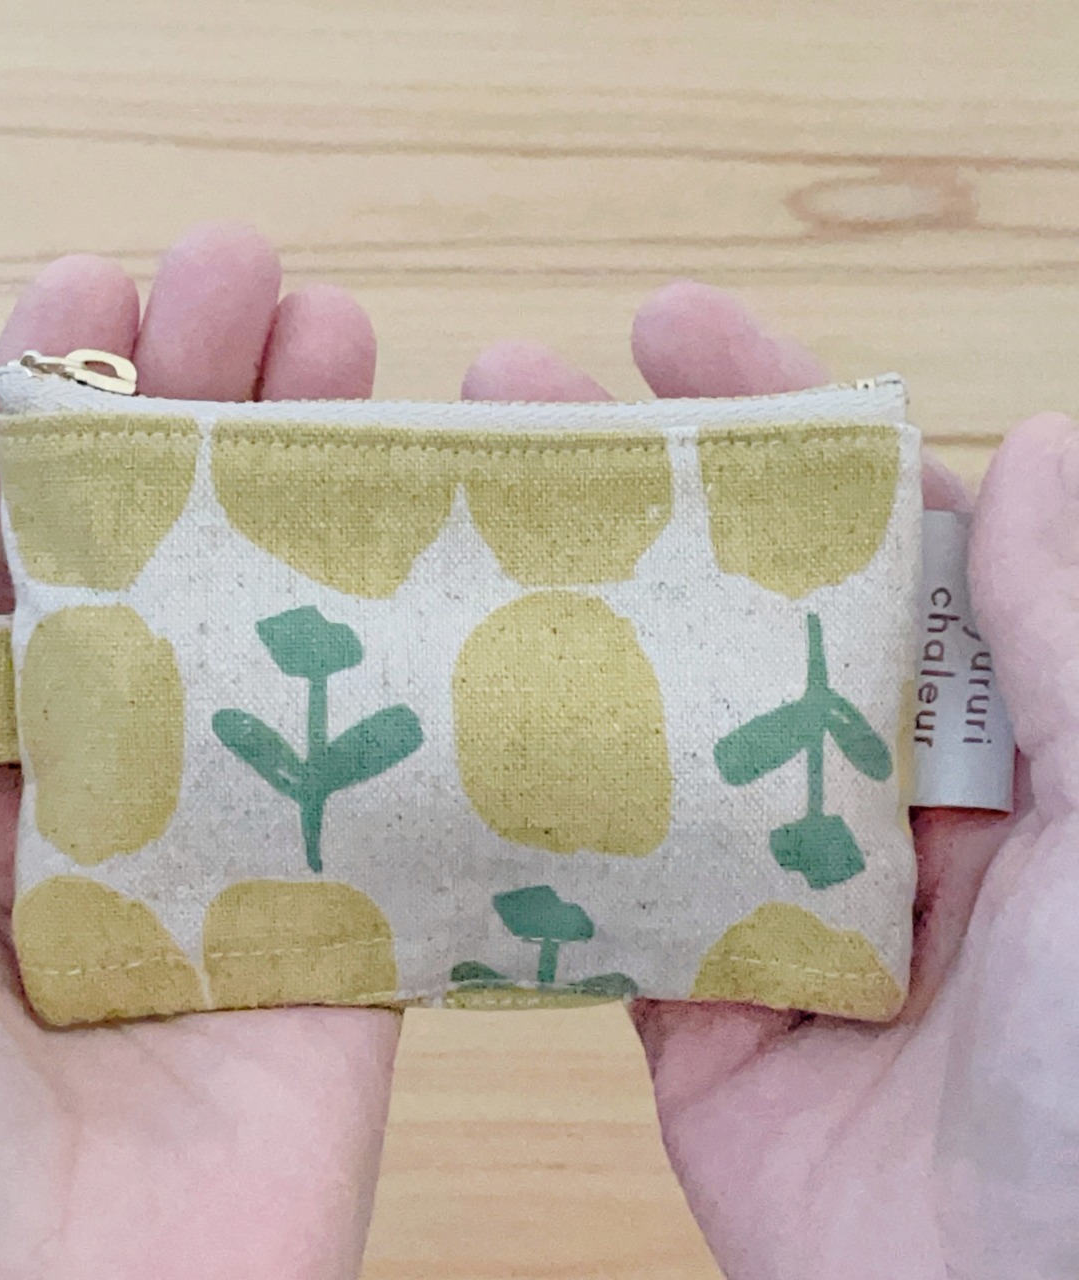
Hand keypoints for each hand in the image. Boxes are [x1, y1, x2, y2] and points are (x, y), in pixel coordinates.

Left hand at [0, 225, 396, 1279]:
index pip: (18, 553)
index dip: (56, 417)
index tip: (100, 289)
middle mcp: (107, 787)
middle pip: (169, 563)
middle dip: (208, 409)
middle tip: (261, 284)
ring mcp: (238, 840)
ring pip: (289, 630)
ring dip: (321, 487)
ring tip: (359, 352)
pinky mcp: (348, 909)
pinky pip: (387, 758)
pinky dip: (418, 643)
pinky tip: (448, 524)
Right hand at [463, 284, 1078, 1279]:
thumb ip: (1070, 643)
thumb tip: (1036, 450)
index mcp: (988, 741)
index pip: (860, 541)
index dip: (768, 421)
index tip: (665, 328)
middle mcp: (863, 798)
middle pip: (724, 614)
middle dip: (615, 497)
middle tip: (496, 400)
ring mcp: (761, 895)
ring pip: (635, 736)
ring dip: (540, 631)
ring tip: (428, 529)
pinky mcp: (682, 1000)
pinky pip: (586, 891)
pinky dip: (514, 817)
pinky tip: (424, 717)